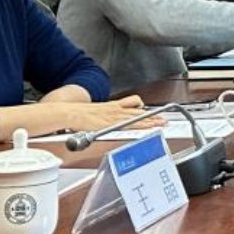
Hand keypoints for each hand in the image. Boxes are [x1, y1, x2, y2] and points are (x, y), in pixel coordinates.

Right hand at [42, 95, 157, 136]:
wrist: (70, 112)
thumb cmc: (78, 114)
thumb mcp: (94, 111)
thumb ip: (102, 116)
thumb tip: (103, 122)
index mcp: (112, 106)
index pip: (133, 105)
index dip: (144, 109)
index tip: (155, 113)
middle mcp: (115, 110)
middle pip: (138, 111)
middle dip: (152, 116)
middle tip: (163, 120)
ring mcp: (114, 117)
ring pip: (137, 117)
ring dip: (149, 121)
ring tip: (160, 124)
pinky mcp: (110, 124)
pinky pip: (128, 124)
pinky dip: (138, 126)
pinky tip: (145, 129)